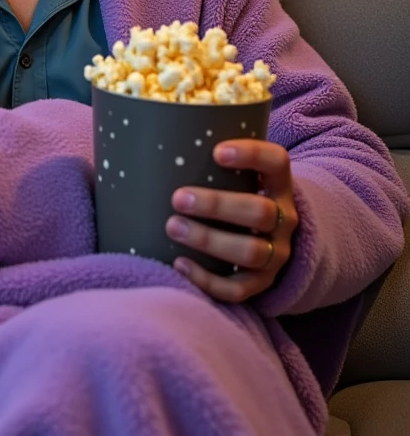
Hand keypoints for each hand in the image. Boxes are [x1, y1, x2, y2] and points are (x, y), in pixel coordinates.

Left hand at [165, 140, 297, 303]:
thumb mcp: (240, 179)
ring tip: (172, 227)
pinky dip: (207, 280)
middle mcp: (285, 220)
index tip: (216, 152)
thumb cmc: (237, 198)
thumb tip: (150, 145)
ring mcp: (276, 254)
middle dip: (217, 205)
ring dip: (209, 240)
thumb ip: (212, 164)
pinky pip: (239, 289)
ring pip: (251, 251)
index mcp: (279, 186)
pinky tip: (179, 264)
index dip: (252, 155)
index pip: (277, 162)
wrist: (268, 242)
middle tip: (178, 198)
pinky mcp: (262, 284)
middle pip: (261, 211)